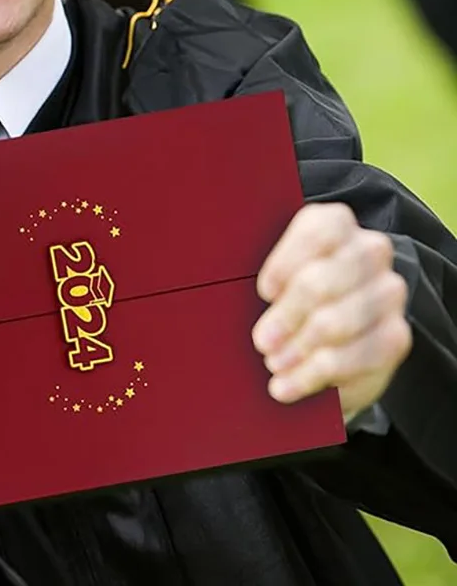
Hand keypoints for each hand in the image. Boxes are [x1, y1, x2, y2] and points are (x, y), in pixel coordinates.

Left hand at [252, 203, 411, 421]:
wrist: (335, 318)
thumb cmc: (287, 290)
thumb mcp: (269, 271)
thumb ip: (252, 270)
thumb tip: (214, 279)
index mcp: (335, 224)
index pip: (315, 232)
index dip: (284, 264)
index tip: (262, 292)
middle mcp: (369, 251)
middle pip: (320, 283)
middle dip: (285, 317)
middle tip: (260, 342)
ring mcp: (387, 293)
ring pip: (337, 323)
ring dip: (297, 350)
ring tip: (272, 365)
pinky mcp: (395, 337)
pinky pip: (354, 360)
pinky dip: (313, 377)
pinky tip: (286, 386)